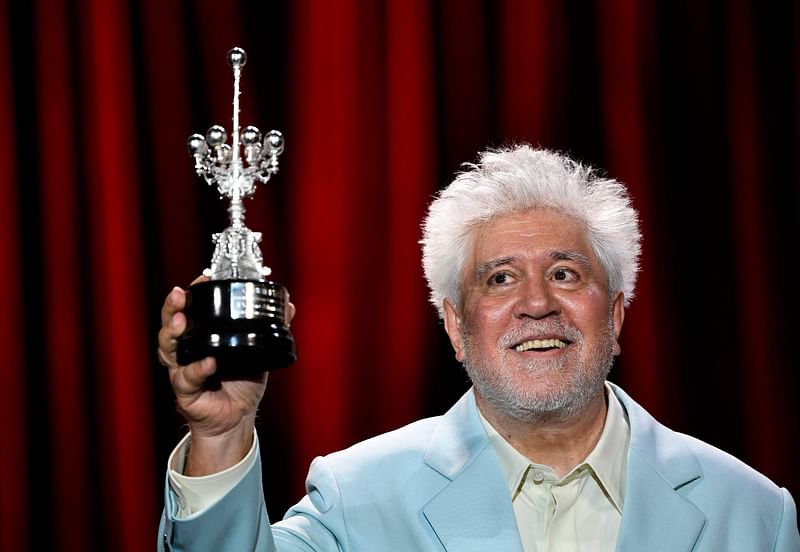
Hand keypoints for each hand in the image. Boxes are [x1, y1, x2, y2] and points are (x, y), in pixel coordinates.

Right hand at [157, 277, 295, 474]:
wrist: (237, 418)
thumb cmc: (243, 384)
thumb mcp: (259, 350)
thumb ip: (270, 328)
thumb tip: (289, 306)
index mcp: (202, 336)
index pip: (191, 309)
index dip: (192, 294)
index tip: (202, 280)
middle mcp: (187, 349)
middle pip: (170, 324)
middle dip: (172, 308)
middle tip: (179, 296)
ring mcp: (183, 369)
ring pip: (168, 348)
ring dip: (172, 333)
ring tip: (181, 322)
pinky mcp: (185, 390)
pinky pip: (186, 378)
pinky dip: (197, 369)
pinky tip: (208, 362)